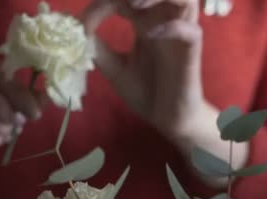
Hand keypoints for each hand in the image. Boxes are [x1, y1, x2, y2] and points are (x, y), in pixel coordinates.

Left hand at [83, 0, 212, 143]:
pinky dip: (173, 28)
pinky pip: (191, 32)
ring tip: (133, 6)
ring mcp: (180, 36)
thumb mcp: (114, 68)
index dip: (105, 3)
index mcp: (146, 22)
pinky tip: (151, 34)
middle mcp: (165, 22)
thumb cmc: (146, 91)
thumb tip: (75, 31)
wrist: (167, 119)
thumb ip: (98, 49)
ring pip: (184, 0)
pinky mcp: (191, 54)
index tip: (85, 24)